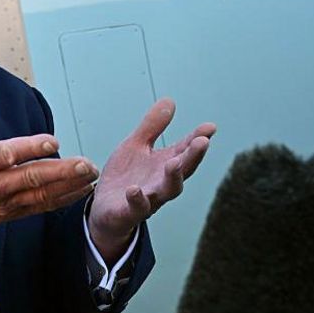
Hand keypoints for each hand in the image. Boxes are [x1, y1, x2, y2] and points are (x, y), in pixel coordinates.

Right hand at [0, 82, 99, 235]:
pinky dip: (62, 199)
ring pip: (40, 196)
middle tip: (86, 164)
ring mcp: (4, 202)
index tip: (53, 141)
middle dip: (62, 172)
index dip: (31, 148)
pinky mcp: (11, 213)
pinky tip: (80, 189)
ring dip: (68, 186)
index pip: (8, 154)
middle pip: (32, 178)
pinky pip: (40, 207)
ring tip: (90, 175)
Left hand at [88, 98, 215, 262]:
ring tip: (174, 163)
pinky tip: (134, 190)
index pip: (185, 150)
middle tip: (202, 142)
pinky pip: (136, 208)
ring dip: (173, 178)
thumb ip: (152, 127)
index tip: (210, 127)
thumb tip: (170, 100)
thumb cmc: (126, 177)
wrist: (104, 210)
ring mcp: (148, 198)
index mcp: (165, 164)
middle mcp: (161, 182)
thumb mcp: (136, 146)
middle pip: (183, 170)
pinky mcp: (129, 212)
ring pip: (167, 191)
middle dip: (193, 157)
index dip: (198, 139)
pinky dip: (137, 199)